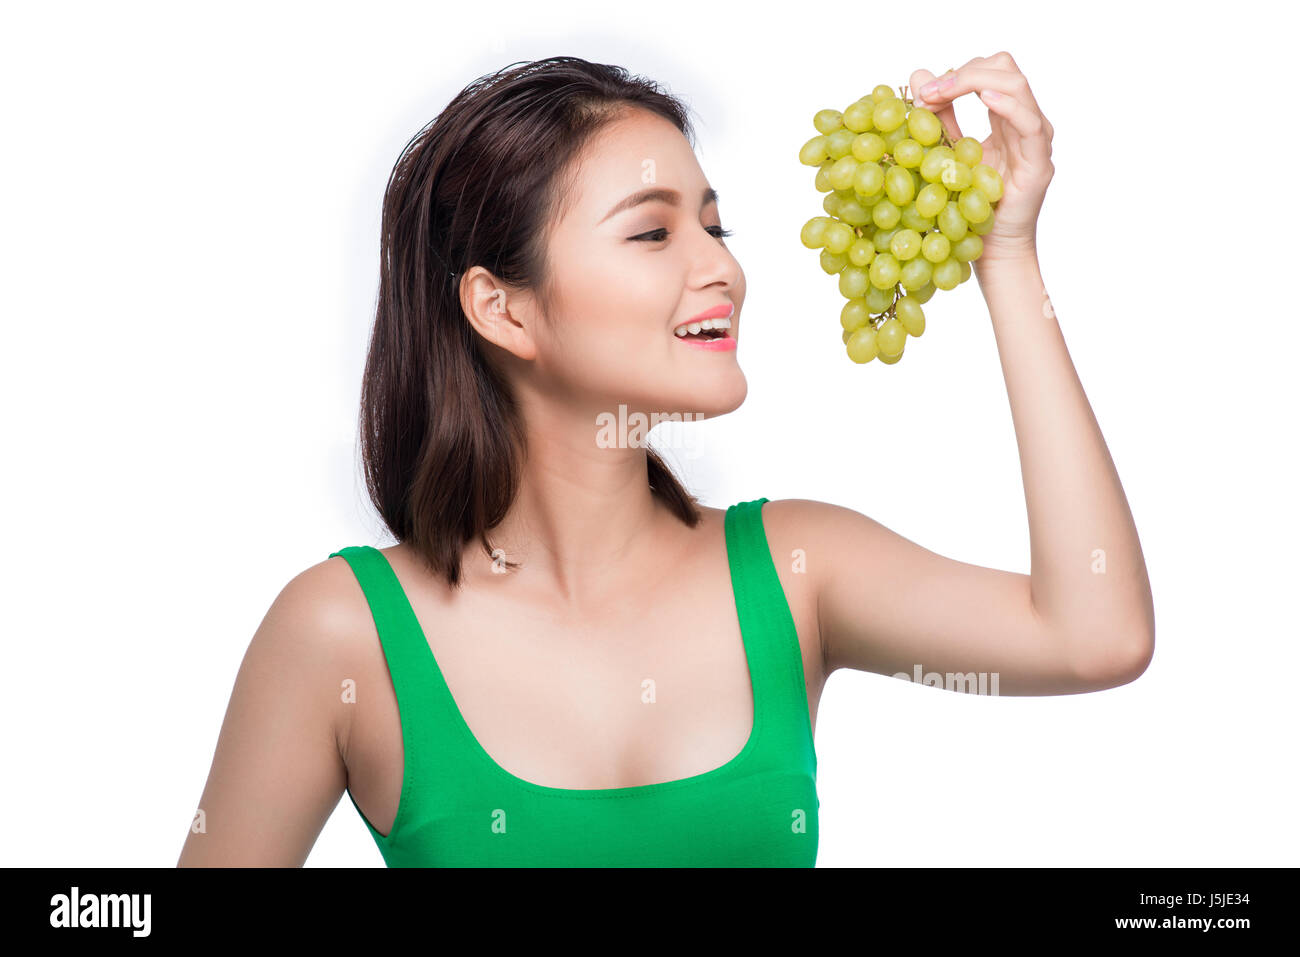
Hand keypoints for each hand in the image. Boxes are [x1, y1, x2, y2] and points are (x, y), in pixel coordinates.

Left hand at [909, 52, 1053, 263]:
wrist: (991, 252)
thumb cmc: (972, 209)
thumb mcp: (948, 156)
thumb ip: (938, 118)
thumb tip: (917, 76)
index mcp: (1006, 119)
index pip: (990, 72)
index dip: (956, 73)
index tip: (922, 91)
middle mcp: (1025, 123)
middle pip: (1006, 69)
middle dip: (964, 72)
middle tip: (929, 93)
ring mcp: (1035, 141)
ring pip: (1017, 86)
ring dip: (975, 82)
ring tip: (943, 92)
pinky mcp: (1038, 163)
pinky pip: (1029, 124)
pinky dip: (1008, 106)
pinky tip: (985, 99)